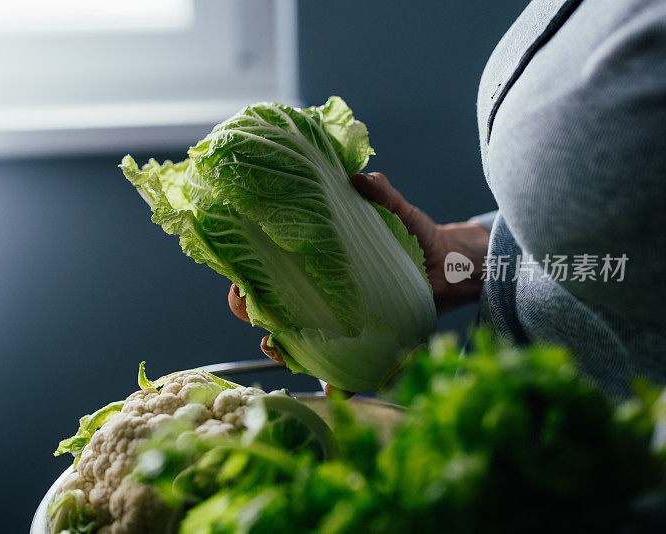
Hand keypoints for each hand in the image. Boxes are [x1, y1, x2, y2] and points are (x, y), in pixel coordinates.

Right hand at [226, 171, 488, 396]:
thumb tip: (362, 178)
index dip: (247, 272)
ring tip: (278, 347)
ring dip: (282, 349)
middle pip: (270, 304)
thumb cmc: (416, 235)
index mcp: (315, 259)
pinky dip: (337, 384)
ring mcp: (336, 319)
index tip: (240, 276)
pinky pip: (341, 368)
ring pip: (295, 339)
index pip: (268, 266)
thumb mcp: (398, 212)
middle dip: (253, 310)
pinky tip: (334, 390)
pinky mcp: (360, 342)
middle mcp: (317, 291)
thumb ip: (383, 195)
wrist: (450, 266)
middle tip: (256, 312)